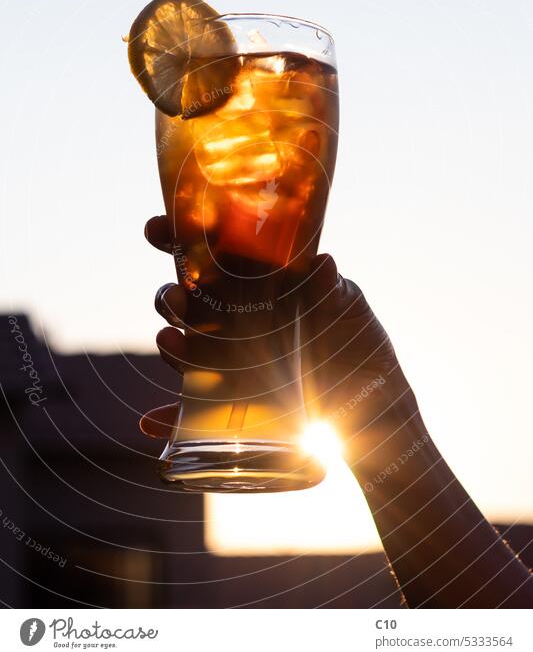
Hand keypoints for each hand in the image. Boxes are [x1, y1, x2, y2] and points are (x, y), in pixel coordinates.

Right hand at [140, 214, 417, 462]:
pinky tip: (150, 422)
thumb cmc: (360, 344)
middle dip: (170, 297)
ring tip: (170, 340)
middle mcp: (238, 321)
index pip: (212, 255)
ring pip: (186, 349)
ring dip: (171, 345)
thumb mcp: (347, 310)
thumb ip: (329, 290)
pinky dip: (168, 419)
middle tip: (174, 297)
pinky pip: (190, 414)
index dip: (178, 239)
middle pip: (190, 304)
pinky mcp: (233, 404)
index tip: (156, 228)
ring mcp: (232, 362)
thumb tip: (325, 262)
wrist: (375, 407)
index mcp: (258, 286)